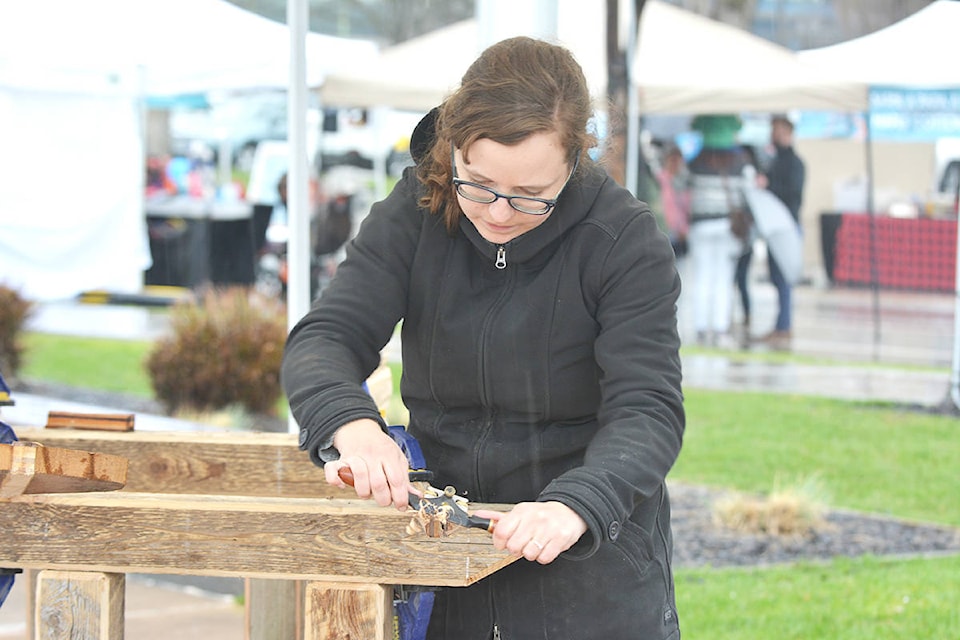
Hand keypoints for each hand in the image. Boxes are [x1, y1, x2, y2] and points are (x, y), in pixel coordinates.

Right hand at [324, 419, 411, 510]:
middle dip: (383, 499)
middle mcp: (372, 455)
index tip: (401, 507)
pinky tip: (344, 485)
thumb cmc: (381, 447)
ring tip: (368, 493)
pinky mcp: (341, 460)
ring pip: (359, 477)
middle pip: (378, 482)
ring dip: (364, 492)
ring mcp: (355, 456)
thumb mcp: (397, 458)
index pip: (396, 479)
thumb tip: (416, 496)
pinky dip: (336, 480)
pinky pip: (333, 470)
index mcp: (389, 455)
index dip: (400, 497)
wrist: (361, 429)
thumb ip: (404, 478)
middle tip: (384, 500)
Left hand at [473, 501, 587, 564]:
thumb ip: (498, 518)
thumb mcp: (519, 513)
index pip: (501, 531)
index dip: (499, 542)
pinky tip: (545, 547)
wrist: (569, 512)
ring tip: (535, 544)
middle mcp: (534, 518)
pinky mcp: (560, 538)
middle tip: (523, 543)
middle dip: (516, 549)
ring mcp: (548, 528)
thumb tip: (477, 517)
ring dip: (531, 553)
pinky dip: (543, 556)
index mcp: (521, 512)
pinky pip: (544, 558)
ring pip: (528, 554)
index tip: (503, 543)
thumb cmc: (540, 515)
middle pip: (513, 547)